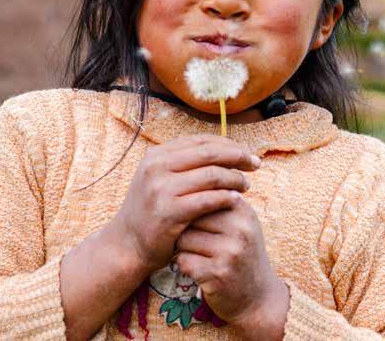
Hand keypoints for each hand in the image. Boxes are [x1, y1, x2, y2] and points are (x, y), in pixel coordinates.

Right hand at [103, 134, 260, 273]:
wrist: (128, 243)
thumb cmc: (153, 209)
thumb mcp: (161, 177)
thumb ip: (186, 162)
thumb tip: (226, 147)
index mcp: (158, 154)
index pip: (201, 141)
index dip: (228, 145)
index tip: (247, 153)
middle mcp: (157, 167)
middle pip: (209, 153)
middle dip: (237, 157)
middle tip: (256, 164)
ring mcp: (161, 189)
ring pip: (211, 175)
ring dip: (234, 179)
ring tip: (246, 185)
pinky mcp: (169, 212)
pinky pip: (208, 200)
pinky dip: (226, 198)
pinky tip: (236, 200)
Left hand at [174, 195, 289, 337]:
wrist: (259, 298)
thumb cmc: (242, 253)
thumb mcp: (240, 222)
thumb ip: (220, 201)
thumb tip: (187, 180)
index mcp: (243, 210)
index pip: (202, 194)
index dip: (191, 206)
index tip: (192, 217)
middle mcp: (239, 228)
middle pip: (190, 214)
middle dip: (185, 227)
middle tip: (194, 239)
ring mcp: (230, 251)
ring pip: (184, 238)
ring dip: (183, 248)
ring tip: (198, 254)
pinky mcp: (217, 274)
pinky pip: (184, 261)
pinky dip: (184, 266)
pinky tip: (198, 269)